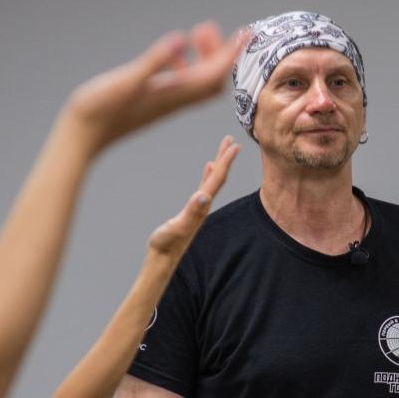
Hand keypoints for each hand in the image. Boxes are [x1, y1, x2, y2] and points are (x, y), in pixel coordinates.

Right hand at [66, 22, 248, 152]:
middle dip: (221, 53)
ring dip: (205, 57)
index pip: (214, 74)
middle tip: (214, 29)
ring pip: (198, 80)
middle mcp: (173, 100)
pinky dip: (186, 65)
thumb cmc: (99, 109)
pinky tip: (174, 55)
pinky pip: (181, 84)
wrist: (81, 136)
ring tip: (200, 33)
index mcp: (172, 94)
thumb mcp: (127, 80)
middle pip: (213, 79)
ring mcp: (164, 102)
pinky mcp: (153, 102)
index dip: (232, 54)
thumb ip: (154, 61)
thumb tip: (181, 40)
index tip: (248, 34)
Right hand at [146, 136, 239, 259]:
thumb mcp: (177, 227)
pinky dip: (208, 174)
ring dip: (219, 163)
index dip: (225, 162)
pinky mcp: (192, 208)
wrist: (163, 258)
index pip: (217, 179)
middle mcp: (204, 204)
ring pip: (213, 179)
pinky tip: (208, 167)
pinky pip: (204, 185)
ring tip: (224, 148)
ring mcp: (199, 206)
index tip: (235, 145)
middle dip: (225, 157)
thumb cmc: (166, 244)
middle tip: (231, 139)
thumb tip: (203, 196)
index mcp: (202, 205)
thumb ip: (191, 213)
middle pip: (218, 176)